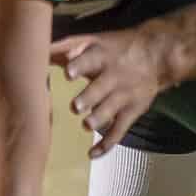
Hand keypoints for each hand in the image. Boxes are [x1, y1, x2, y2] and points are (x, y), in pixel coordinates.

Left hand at [48, 24, 176, 156]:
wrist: (157, 55)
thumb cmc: (116, 48)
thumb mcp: (95, 40)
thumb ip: (68, 46)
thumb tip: (39, 50)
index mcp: (102, 57)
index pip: (90, 61)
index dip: (79, 67)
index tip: (68, 73)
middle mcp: (114, 76)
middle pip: (101, 88)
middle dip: (89, 98)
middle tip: (76, 106)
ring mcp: (124, 95)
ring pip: (110, 110)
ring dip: (97, 118)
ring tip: (86, 124)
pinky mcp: (132, 111)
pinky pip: (120, 130)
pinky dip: (107, 144)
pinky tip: (92, 154)